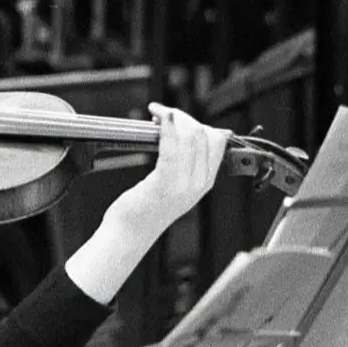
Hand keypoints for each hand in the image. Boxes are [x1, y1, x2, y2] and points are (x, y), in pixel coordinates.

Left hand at [105, 103, 228, 240]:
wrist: (130, 233)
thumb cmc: (145, 208)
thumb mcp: (175, 185)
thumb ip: (185, 162)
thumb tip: (187, 132)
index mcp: (205, 182)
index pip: (217, 141)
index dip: (198, 122)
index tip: (178, 117)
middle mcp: (199, 183)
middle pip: (203, 134)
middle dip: (183, 116)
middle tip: (163, 113)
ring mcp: (184, 185)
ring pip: (190, 136)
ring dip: (172, 117)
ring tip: (156, 113)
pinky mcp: (165, 184)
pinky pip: (171, 147)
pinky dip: (165, 127)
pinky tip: (157, 120)